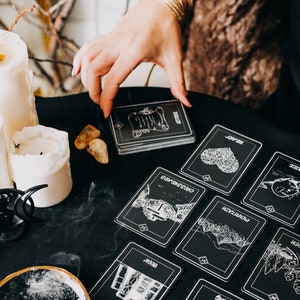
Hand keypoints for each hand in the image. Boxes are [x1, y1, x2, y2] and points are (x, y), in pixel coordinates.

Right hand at [72, 0, 190, 117]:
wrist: (160, 3)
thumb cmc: (166, 28)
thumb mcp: (174, 58)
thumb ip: (178, 83)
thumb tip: (185, 101)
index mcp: (134, 51)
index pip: (113, 79)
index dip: (106, 98)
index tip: (106, 110)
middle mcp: (118, 44)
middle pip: (93, 70)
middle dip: (92, 91)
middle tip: (99, 103)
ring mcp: (110, 39)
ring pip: (87, 58)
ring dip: (85, 77)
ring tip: (91, 91)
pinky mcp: (107, 36)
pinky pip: (87, 48)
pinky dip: (79, 60)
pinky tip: (78, 70)